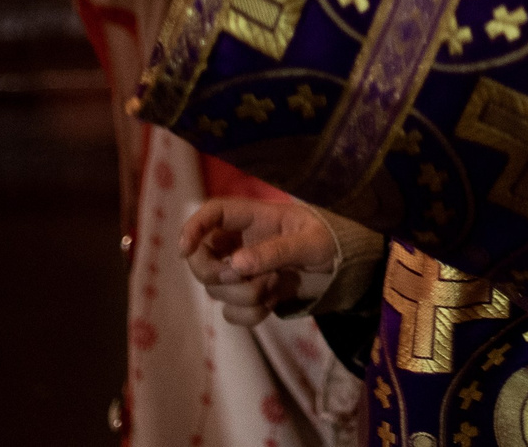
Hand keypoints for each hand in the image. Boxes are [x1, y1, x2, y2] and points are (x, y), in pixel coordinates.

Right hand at [180, 198, 339, 326]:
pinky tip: (274, 302)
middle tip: (243, 278)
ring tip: (275, 285)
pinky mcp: (248, 296)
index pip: (213, 213)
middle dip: (217, 274)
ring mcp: (242, 271)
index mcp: (254, 218)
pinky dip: (252, 314)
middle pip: (202, 258)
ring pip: (216, 289)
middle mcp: (241, 243)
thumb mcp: (312, 243)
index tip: (185, 251)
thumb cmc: (330, 242)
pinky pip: (232, 312)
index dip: (193, 227)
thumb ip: (276, 251)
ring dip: (244, 296)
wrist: (342, 271)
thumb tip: (236, 265)